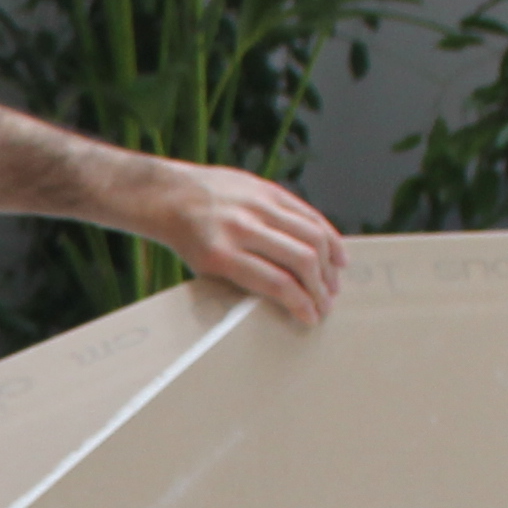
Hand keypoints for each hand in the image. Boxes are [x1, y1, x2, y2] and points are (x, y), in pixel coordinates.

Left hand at [138, 162, 344, 326]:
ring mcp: (258, 204)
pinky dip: (329, 236)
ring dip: (329, 264)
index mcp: (221, 253)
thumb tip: (288, 301)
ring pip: (312, 235)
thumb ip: (243, 281)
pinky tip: (337, 255)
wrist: (170, 195)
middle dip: (320, 288)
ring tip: (333, 284)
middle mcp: (242, 227)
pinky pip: (309, 213)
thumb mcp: (206, 268)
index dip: (301, 303)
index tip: (312, 317)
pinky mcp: (269, 189)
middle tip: (326, 305)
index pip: (276, 282)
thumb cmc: (188, 240)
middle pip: (301, 259)